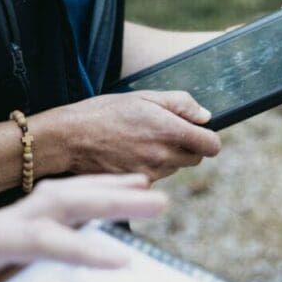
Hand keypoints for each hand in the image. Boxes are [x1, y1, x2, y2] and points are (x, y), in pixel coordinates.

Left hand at [0, 174, 167, 281]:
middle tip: (156, 199)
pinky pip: (50, 211)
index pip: (34, 241)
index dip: (79, 251)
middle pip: (55, 201)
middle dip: (107, 199)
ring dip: (101, 191)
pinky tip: (113, 202)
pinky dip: (85, 203)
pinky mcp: (3, 232)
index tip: (121, 262)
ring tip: (145, 186)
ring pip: (56, 197)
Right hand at [33, 89, 220, 181]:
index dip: (207, 138)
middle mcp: (164, 155)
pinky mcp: (138, 184)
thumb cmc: (104, 112)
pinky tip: (131, 154)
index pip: (211, 145)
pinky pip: (156, 178)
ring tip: (140, 141)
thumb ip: (180, 104)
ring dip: (167, 157)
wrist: (71, 138)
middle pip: (195, 159)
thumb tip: (205, 116)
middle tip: (163, 133)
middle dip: (187, 147)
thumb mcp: (144, 96)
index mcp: (170, 130)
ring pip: (175, 169)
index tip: (197, 132)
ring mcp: (151, 173)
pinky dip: (150, 168)